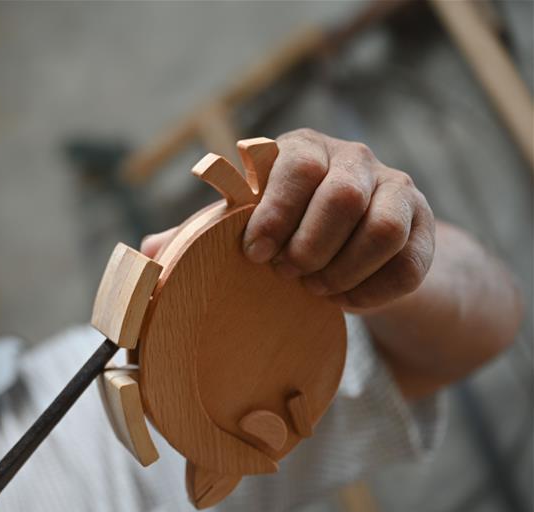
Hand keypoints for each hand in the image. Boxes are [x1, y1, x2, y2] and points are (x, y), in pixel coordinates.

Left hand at [142, 128, 434, 310]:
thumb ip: (199, 235)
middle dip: (309, 244)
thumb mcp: (241, 227)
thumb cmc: (283, 230)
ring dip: (342, 269)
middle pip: (342, 192)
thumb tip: (146, 250)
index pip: (294, 163)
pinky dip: (372, 293)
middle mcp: (351, 159)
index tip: (255, 254)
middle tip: (287, 274)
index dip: (274, 211)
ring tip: (315, 290)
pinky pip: (407, 264)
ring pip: (381, 227)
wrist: (351, 250)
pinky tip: (345, 302)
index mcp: (299, 150)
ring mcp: (394, 189)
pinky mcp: (424, 228)